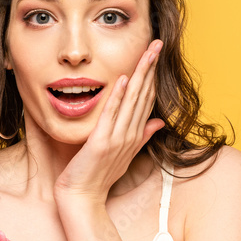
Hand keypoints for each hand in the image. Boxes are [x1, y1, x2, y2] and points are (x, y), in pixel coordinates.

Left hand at [54, 39, 165, 206]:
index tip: (156, 54)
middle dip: (150, 67)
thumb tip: (158, 122)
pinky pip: (111, 115)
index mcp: (134, 135)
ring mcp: (117, 138)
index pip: (147, 99)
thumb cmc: (98, 176)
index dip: (153, 75)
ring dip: (140, 75)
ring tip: (147, 52)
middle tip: (158, 43)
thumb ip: (141, 136)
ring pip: (132, 101)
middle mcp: (129, 134)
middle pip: (144, 95)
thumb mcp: (124, 154)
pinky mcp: (101, 143)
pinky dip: (118, 97)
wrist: (82, 197)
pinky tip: (125, 78)